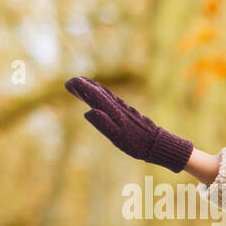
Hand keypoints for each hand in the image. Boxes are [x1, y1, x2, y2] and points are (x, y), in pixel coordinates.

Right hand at [64, 76, 193, 172]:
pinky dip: (104, 95)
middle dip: (85, 87)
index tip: (69, 83)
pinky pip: (112, 100)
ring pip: (106, 95)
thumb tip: (88, 112)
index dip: (81, 89)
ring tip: (83, 84)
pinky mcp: (128, 113)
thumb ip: (103, 124)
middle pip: (99, 93)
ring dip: (94, 89)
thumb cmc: (137, 144)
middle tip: (72, 82)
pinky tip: (103, 97)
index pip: (94, 96)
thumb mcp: (118, 137)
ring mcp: (123, 109)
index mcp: (113, 111)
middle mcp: (118, 107)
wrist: (157, 144)